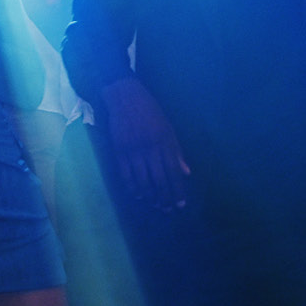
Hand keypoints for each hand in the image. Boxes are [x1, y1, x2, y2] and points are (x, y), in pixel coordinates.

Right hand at [101, 76, 190, 210]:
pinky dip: (131, 186)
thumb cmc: (150, 112)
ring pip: (142, 179)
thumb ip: (177, 151)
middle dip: (164, 197)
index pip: (173, 172)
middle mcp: (150, 148)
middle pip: (158, 180)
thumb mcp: (169, 128)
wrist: (125, 97)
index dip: (177, 190)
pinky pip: (125, 173)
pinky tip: (136, 194)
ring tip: (154, 204)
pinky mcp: (119, 149)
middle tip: (167, 209)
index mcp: (165, 142)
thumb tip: (186, 173)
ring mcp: (133, 150)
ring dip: (149, 195)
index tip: (181, 203)